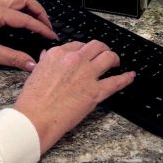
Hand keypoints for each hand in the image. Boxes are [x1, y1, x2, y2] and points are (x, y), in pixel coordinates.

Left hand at [0, 0, 57, 69]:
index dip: (41, 28)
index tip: (51, 35)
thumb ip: (12, 58)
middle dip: (39, 11)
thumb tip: (30, 63)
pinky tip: (21, 21)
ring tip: (38, 22)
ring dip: (29, 8)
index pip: (25, 18)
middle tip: (47, 26)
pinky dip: (19, 9)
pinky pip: (7, 2)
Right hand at [13, 40, 134, 152]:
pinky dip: (125, 78)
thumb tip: (46, 56)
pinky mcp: (95, 92)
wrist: (36, 117)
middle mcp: (74, 60)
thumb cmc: (32, 99)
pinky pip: (116, 82)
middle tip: (104, 54)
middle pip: (95, 46)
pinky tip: (130, 76)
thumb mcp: (35, 73)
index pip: (78, 45)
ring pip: (108, 57)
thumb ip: (45, 62)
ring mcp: (87, 75)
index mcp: (58, 54)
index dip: (84, 50)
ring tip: (116, 62)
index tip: (86, 54)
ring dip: (114, 58)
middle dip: (102, 49)